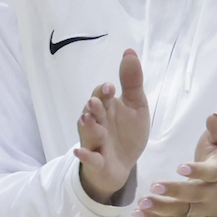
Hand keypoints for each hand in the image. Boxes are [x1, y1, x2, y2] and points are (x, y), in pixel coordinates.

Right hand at [75, 49, 150, 204]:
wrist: (122, 164)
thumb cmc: (127, 132)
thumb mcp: (136, 106)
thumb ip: (132, 82)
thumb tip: (129, 52)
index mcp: (106, 108)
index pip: (101, 97)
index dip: (104, 92)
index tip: (111, 87)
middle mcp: (96, 123)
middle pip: (92, 113)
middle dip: (94, 107)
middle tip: (95, 102)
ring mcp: (94, 142)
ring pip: (88, 133)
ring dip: (88, 127)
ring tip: (87, 119)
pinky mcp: (96, 161)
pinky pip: (89, 158)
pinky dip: (85, 155)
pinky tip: (80, 152)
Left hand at [136, 113, 216, 216]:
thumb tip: (213, 116)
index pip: (213, 174)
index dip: (197, 172)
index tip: (179, 167)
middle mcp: (212, 192)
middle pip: (195, 196)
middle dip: (175, 192)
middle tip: (154, 186)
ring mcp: (201, 206)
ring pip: (183, 212)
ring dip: (161, 209)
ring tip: (142, 203)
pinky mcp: (189, 215)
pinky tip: (138, 213)